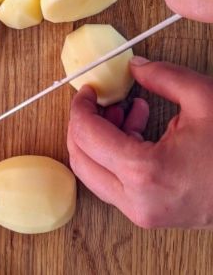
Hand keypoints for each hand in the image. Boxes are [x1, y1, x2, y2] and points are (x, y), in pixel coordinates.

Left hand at [67, 60, 212, 228]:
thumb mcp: (203, 98)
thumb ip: (162, 76)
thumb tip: (134, 67)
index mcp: (146, 171)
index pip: (86, 136)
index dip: (80, 107)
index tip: (87, 91)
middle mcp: (137, 200)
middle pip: (81, 159)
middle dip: (83, 124)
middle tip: (97, 100)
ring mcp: (143, 213)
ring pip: (94, 173)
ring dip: (99, 138)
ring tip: (124, 109)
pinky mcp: (149, 214)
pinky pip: (115, 182)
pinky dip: (115, 153)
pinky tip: (136, 126)